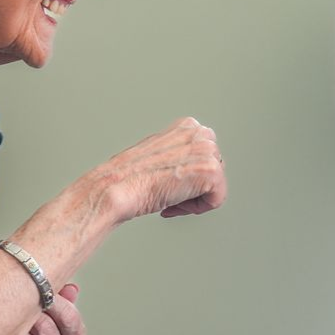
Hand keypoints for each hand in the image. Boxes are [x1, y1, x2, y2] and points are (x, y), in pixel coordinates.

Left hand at [0, 284, 85, 334]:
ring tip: (2, 325)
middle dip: (29, 317)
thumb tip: (71, 289)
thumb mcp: (39, 308)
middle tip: (13, 305)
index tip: (37, 291)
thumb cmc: (20, 329)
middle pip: (49, 333)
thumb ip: (56, 297)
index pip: (71, 319)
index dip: (54, 303)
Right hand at [99, 118, 226, 221]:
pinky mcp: (212, 171)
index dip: (188, 177)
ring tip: (168, 197)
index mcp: (188, 126)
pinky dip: (196, 209)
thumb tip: (190, 169)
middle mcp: (200, 133)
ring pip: (215, 187)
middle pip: (213, 172)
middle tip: (168, 194)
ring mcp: (207, 150)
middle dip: (193, 188)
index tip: (169, 184)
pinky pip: (216, 200)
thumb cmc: (129, 176)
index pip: (205, 157)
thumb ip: (178, 154)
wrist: (118, 187)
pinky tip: (173, 203)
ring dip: (192, 199)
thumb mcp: (158, 154)